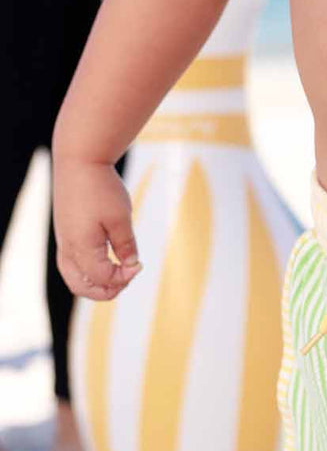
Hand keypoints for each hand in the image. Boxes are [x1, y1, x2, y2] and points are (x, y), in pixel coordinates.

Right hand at [53, 158, 142, 300]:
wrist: (79, 161)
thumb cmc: (101, 187)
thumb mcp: (121, 218)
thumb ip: (125, 246)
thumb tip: (131, 267)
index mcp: (81, 247)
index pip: (103, 278)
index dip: (125, 277)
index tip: (139, 264)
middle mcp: (67, 249)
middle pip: (83, 288)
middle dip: (108, 290)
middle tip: (129, 275)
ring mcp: (63, 243)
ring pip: (75, 279)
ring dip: (97, 283)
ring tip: (119, 272)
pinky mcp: (65, 235)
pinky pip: (72, 266)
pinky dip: (89, 272)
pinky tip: (108, 260)